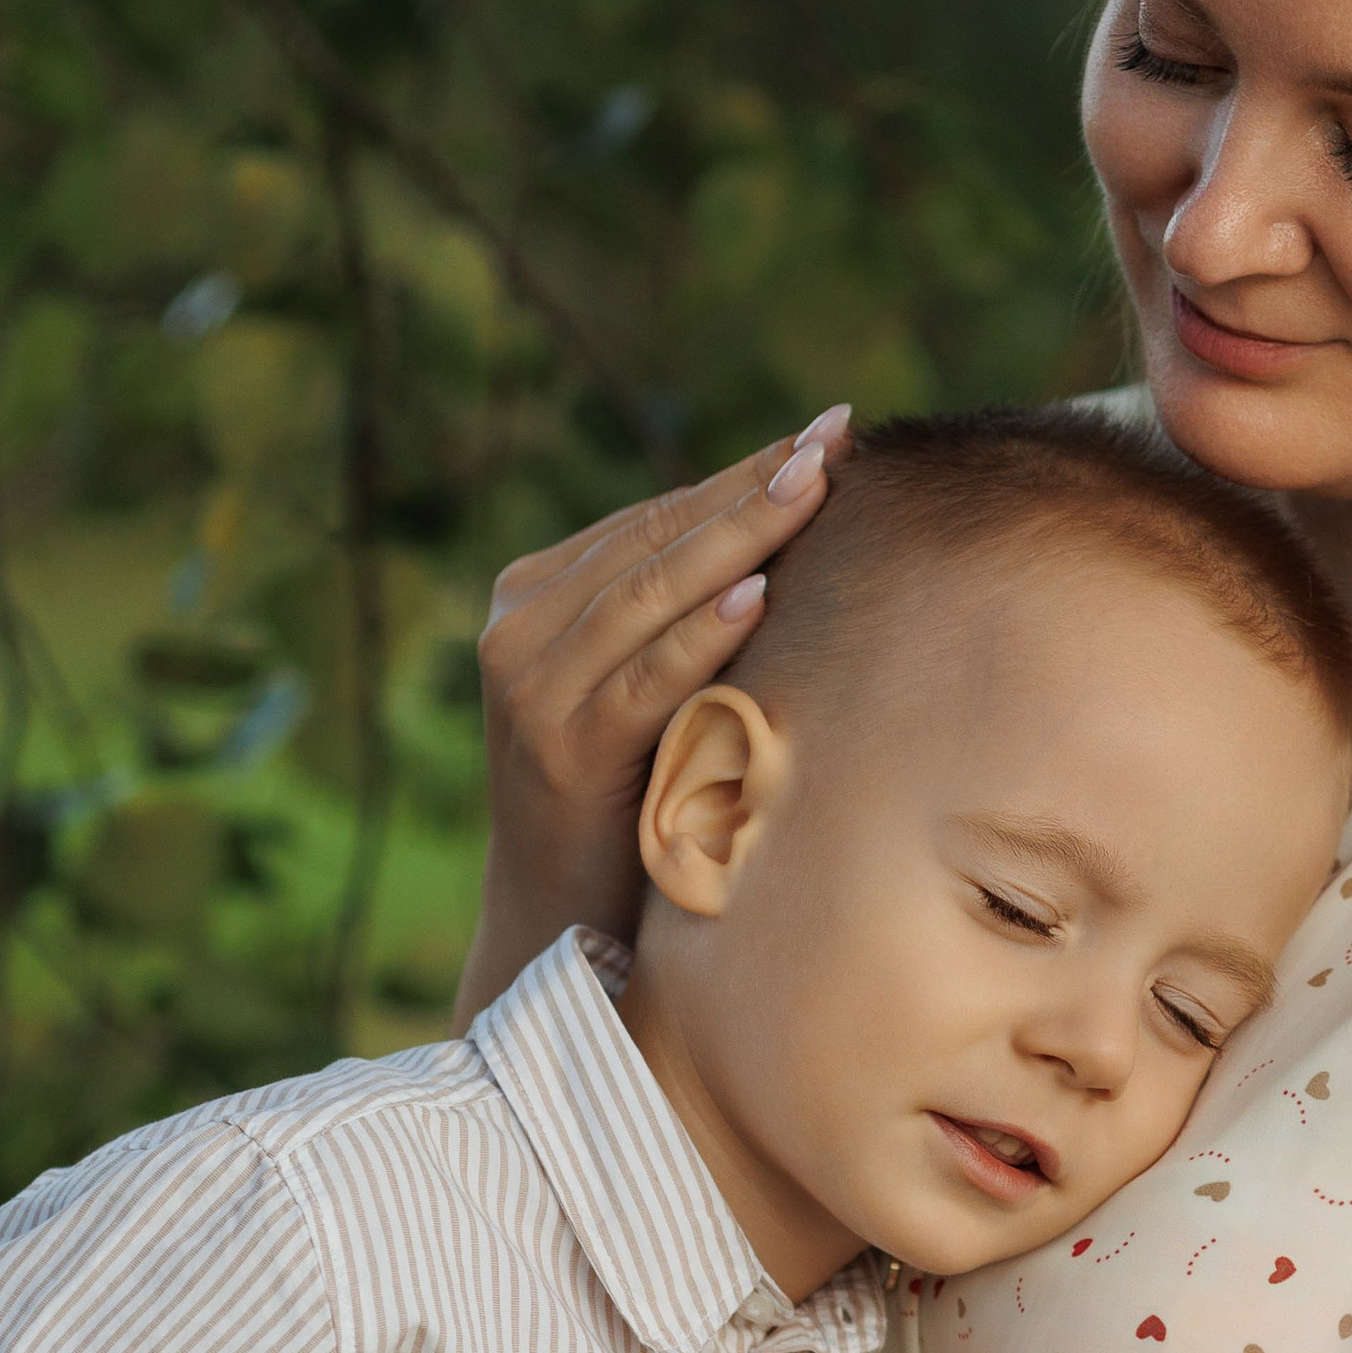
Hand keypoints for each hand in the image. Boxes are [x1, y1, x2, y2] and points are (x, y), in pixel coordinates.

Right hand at [458, 404, 847, 1015]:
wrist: (557, 920)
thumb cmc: (626, 795)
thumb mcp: (642, 686)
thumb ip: (676, 613)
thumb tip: (789, 525)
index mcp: (533, 597)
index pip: (655, 516)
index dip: (743, 473)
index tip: (827, 432)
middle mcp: (518, 630)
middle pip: (656, 539)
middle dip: (753, 487)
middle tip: (834, 437)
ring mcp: (530, 690)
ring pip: (651, 593)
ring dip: (739, 536)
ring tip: (812, 486)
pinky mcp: (560, 750)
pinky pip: (645, 678)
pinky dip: (701, 633)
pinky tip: (759, 594)